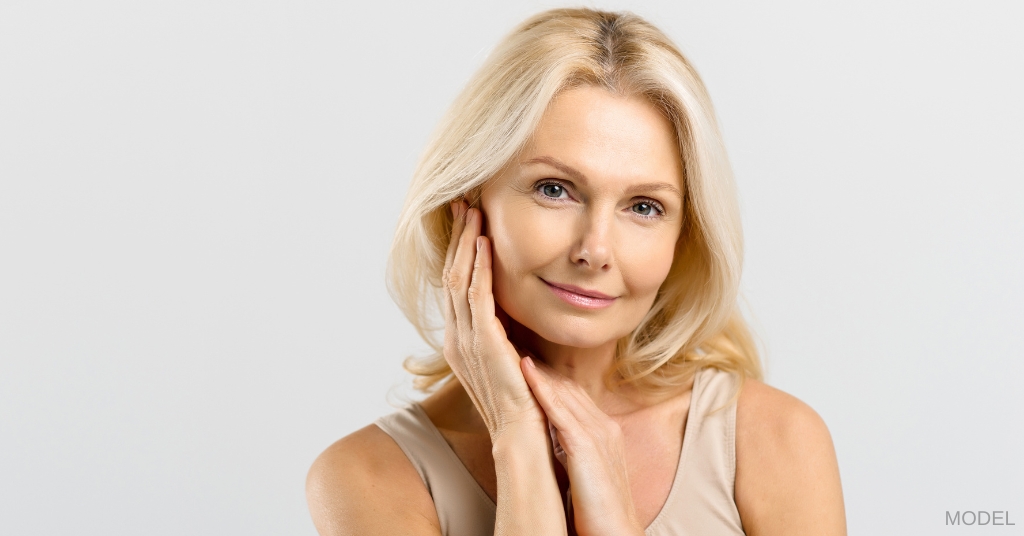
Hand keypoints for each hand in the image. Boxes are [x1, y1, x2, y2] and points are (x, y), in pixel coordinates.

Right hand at [442, 200, 545, 439]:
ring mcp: (466, 340)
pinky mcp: (483, 341)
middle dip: (457, 238)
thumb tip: (516, 311)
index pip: (455, 286)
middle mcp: (457, 338)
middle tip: (463, 204)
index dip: (459, 252)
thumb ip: (507, 335)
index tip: (467, 223)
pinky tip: (484, 242)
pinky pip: (476, 294)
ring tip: (472, 211)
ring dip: (465, 242)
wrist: (523, 436)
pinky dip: (478, 266)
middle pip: (451, 275)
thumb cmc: (524, 403)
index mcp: (461, 342)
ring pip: (458, 278)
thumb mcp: (511, 360)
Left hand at [521, 356, 644, 535]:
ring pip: (564, 391)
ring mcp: (598, 434)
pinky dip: (543, 389)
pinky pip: (562, 411)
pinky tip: (525, 372)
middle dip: (539, 362)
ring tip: (513, 343)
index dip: (546, 375)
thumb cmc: (599, 512)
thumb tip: (551, 441)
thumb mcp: (585, 473)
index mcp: (603, 432)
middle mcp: (603, 426)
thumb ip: (572, 451)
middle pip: (568, 384)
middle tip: (513, 337)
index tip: (521, 357)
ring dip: (537, 367)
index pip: (572, 394)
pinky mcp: (588, 448)